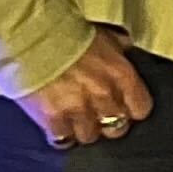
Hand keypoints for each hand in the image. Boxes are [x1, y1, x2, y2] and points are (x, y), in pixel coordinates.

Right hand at [11, 31, 151, 149]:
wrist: (31, 36)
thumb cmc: (68, 32)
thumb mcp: (104, 36)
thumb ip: (119, 48)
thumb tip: (127, 50)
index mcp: (122, 75)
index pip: (141, 108)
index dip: (132, 110)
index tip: (124, 108)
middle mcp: (104, 96)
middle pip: (117, 128)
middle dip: (108, 123)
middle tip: (97, 115)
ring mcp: (79, 110)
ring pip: (90, 137)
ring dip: (83, 130)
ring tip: (74, 121)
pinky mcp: (53, 119)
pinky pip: (62, 140)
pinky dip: (60, 136)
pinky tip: (56, 127)